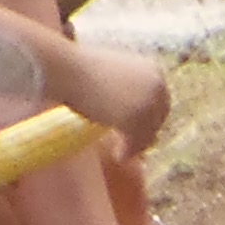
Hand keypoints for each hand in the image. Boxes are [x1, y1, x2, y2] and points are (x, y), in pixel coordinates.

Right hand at [53, 35, 173, 155]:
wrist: (65, 67)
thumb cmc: (78, 69)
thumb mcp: (110, 78)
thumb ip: (124, 94)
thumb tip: (128, 118)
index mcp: (152, 69)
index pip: (160, 101)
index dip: (150, 120)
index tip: (139, 132)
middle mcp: (157, 84)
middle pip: (158, 119)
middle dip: (145, 134)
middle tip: (130, 148)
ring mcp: (149, 101)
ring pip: (149, 133)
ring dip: (136, 146)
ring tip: (120, 155)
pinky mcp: (137, 117)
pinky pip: (137, 142)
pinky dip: (128, 152)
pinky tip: (118, 157)